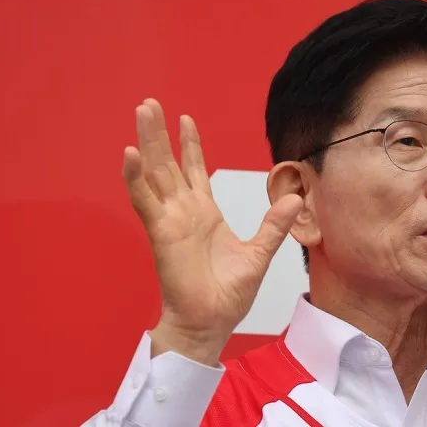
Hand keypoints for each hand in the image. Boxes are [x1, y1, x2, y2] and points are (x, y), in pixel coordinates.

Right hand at [122, 98, 302, 365]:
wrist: (211, 323)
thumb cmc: (228, 294)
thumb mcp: (258, 253)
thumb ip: (274, 225)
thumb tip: (295, 198)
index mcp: (205, 214)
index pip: (194, 171)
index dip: (189, 145)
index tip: (186, 119)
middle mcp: (184, 212)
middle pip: (169, 164)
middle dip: (160, 134)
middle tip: (150, 104)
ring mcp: (170, 220)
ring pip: (154, 173)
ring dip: (147, 142)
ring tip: (143, 112)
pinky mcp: (161, 233)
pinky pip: (144, 201)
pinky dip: (135, 177)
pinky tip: (130, 153)